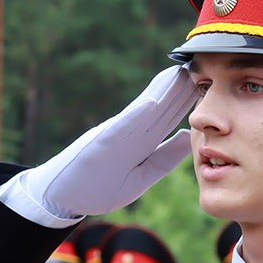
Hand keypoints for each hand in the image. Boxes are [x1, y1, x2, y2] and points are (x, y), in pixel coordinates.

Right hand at [1, 66, 196, 219]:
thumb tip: (187, 136)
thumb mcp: (138, 178)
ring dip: (162, 92)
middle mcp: (128, 136)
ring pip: (143, 112)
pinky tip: (153, 102)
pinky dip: (137, 115)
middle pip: (159, 110)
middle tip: (199, 66)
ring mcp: (114, 137)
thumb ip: (163, 159)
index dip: (184, 102)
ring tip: (180, 71)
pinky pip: (121, 128)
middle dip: (178, 89)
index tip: (204, 85)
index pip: (166, 120)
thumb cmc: (95, 189)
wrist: (58, 197)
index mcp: (139, 145)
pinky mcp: (100, 143)